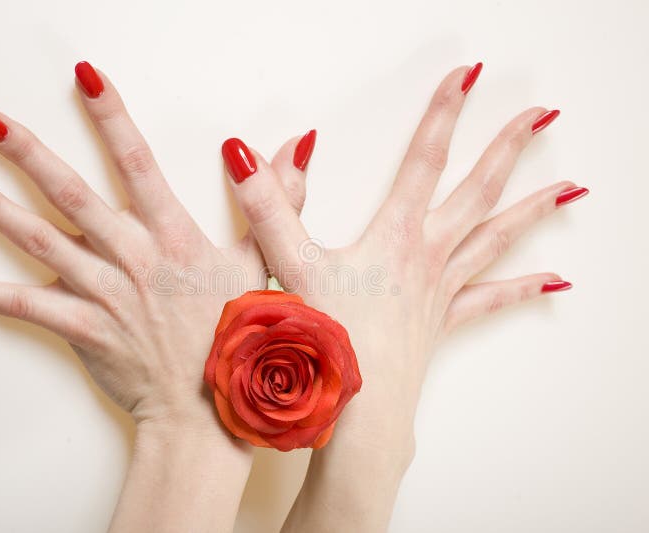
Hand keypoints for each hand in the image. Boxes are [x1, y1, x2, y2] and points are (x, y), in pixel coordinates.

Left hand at [0, 61, 312, 531]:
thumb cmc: (239, 337)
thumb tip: (299, 144)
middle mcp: (133, 258)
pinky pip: (25, 307)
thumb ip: (278, 198)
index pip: (138, 163)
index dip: (112, 117)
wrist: (210, 412)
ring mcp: (103, 294)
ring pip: (40, 242)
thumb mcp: (264, 262)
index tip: (85, 79)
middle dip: (28, 152)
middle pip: (72, 194)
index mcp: (174, 236)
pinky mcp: (82, 329)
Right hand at [223, 63, 586, 530]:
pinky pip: (492, 298)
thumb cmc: (328, 344)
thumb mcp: (291, 268)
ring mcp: (442, 289)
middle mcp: (429, 256)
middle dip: (509, 148)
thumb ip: (269, 209)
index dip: (443, 112)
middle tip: (542, 116)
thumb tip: (244, 155)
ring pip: (496, 239)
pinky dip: (523, 287)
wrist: (360, 411)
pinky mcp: (444, 321)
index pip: (424, 160)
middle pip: (478, 190)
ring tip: (571, 189)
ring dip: (532, 210)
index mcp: (395, 237)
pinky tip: (553, 280)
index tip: (467, 77)